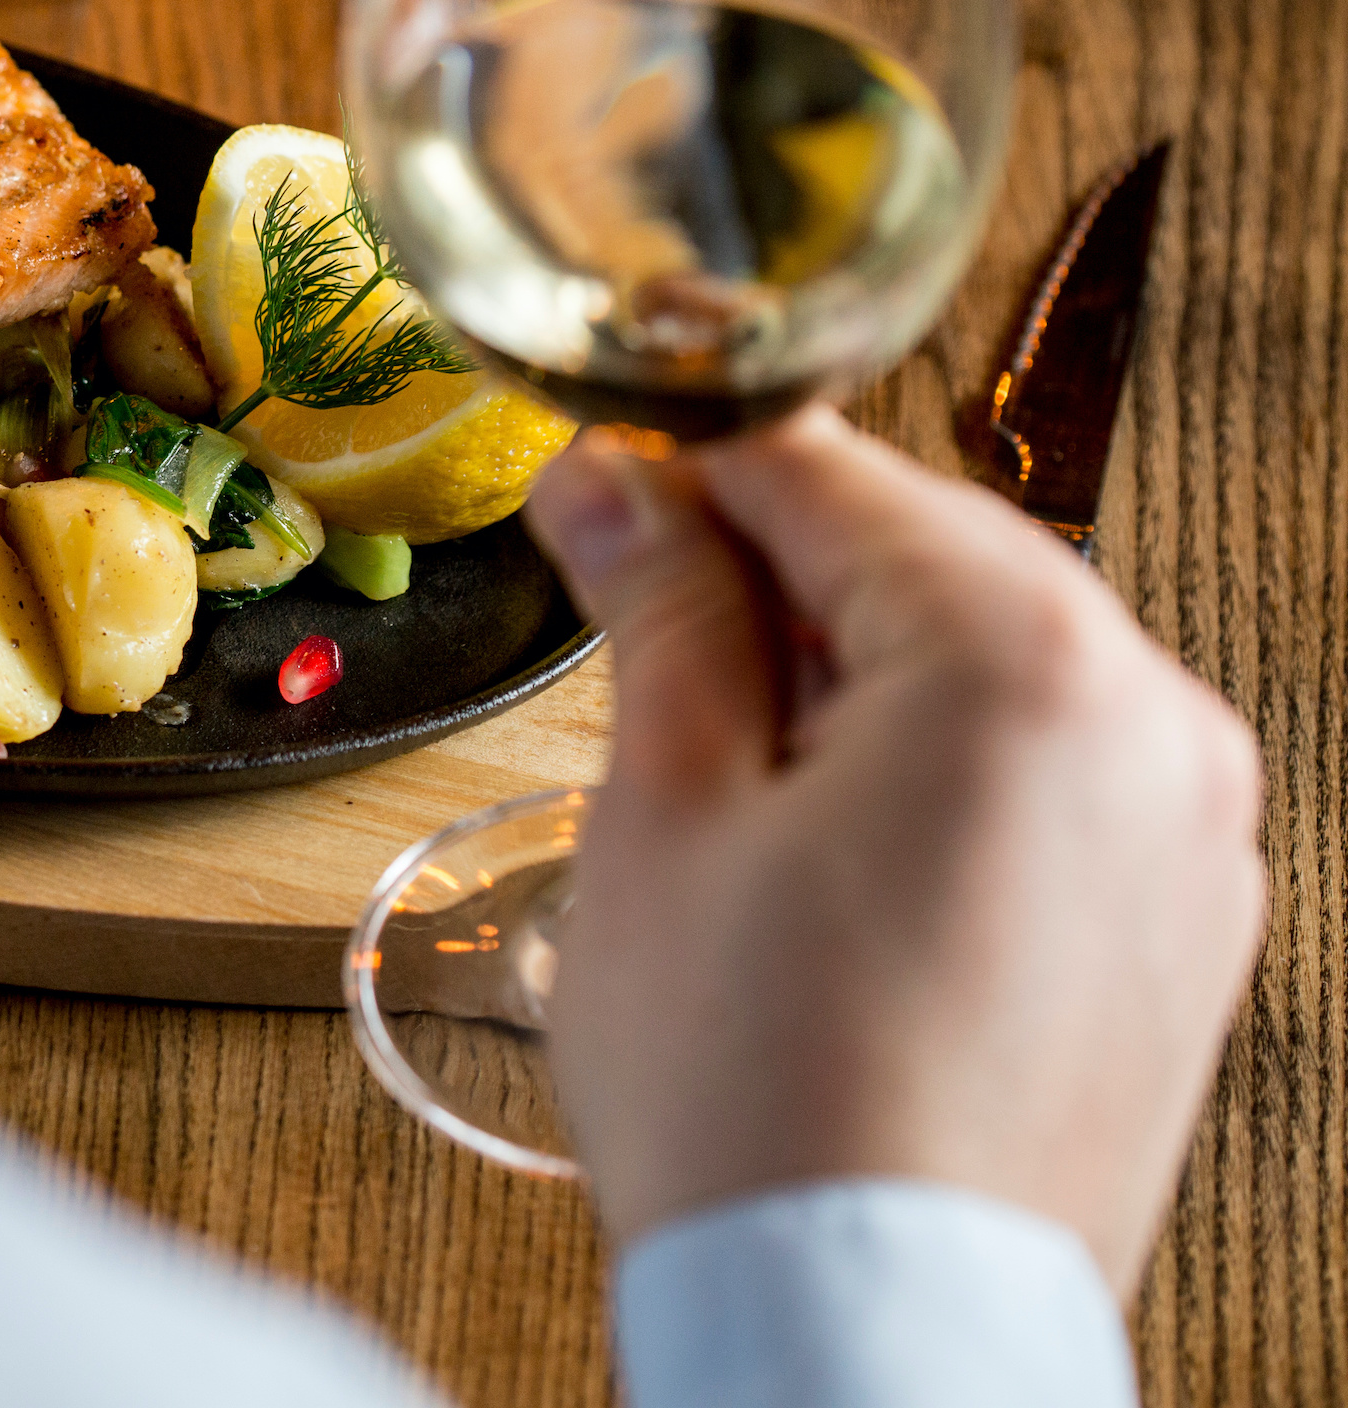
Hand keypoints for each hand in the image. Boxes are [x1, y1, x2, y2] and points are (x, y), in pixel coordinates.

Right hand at [524, 407, 1262, 1291]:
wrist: (866, 1330)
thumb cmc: (762, 1095)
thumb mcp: (669, 809)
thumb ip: (658, 609)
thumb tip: (610, 483)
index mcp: (1031, 667)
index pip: (832, 478)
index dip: (690, 467)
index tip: (599, 481)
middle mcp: (1156, 728)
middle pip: (930, 560)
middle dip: (777, 575)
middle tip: (633, 629)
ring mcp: (1191, 837)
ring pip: (994, 665)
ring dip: (855, 673)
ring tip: (726, 779)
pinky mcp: (1184, 928)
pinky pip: (1051, 775)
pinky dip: (937, 768)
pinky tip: (824, 855)